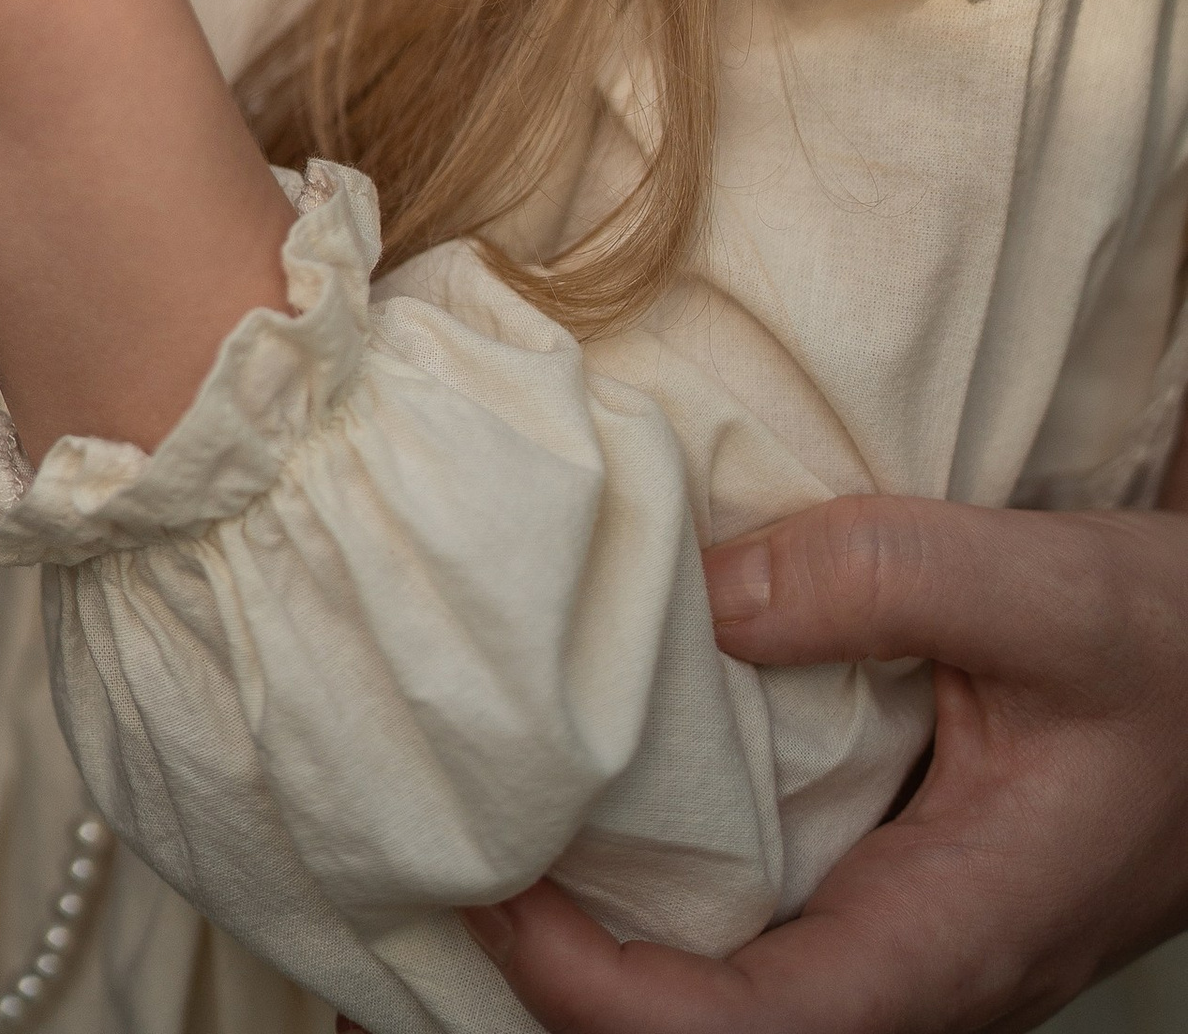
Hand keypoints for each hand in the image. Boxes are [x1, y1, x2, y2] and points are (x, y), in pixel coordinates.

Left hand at [466, 483, 1187, 1032]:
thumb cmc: (1181, 650)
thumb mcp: (1049, 584)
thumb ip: (875, 575)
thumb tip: (701, 591)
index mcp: (958, 934)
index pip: (757, 1031)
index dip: (608, 996)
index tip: (499, 900)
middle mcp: (925, 971)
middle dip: (572, 985)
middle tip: (449, 864)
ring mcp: (912, 944)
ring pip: (739, 997)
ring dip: (612, 946)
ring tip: (494, 834)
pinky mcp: (901, 895)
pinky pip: (769, 932)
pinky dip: (669, 891)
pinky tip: (601, 807)